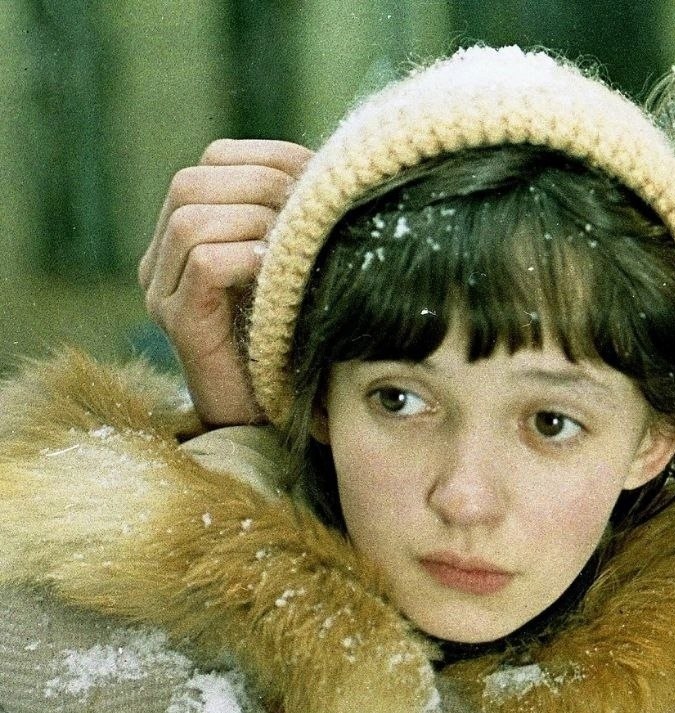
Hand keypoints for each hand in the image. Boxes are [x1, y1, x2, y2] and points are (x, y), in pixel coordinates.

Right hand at [139, 139, 311, 425]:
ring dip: (255, 219)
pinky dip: (246, 256)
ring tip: (295, 242)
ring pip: (191, 219)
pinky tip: (280, 270)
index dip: (269, 158)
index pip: (214, 160)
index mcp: (189, 232)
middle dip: (261, 183)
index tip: (318, 178)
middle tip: (310, 209)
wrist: (277, 415)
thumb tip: (334, 167)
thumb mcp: (298, 263)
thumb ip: (297, 218)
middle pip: (192, 182)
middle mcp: (163, 259)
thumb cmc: (298, 336)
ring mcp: (163, 292)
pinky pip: (203, 265)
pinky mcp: (179, 324)